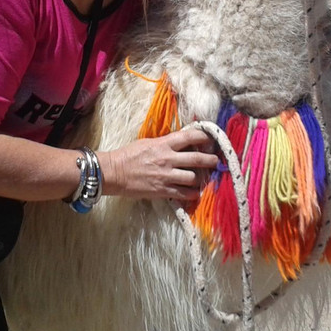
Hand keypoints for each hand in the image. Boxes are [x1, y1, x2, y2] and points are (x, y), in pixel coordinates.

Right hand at [99, 128, 218, 200]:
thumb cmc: (128, 155)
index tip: (210, 139)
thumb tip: (181, 143)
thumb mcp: (148, 143)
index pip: (189, 137)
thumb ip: (165, 143)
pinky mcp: (162, 190)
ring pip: (193, 178)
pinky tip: (194, 193)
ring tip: (203, 179)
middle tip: (216, 161)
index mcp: (164, 144)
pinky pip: (184, 193)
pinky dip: (192, 194)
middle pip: (197, 159)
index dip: (203, 137)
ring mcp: (166, 176)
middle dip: (211, 160)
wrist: (114, 172)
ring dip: (201, 179)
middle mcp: (168, 159)